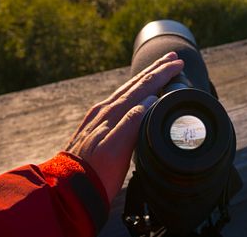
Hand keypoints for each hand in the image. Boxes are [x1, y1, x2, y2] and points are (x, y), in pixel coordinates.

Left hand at [66, 52, 183, 201]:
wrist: (69, 190)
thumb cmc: (95, 174)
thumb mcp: (117, 149)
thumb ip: (132, 122)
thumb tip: (150, 99)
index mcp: (112, 112)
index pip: (143, 86)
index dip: (162, 73)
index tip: (178, 63)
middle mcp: (105, 111)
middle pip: (135, 83)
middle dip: (155, 69)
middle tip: (172, 57)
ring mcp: (99, 118)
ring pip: (127, 90)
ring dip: (145, 78)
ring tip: (158, 69)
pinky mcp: (96, 127)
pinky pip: (120, 101)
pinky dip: (134, 92)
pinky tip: (135, 96)